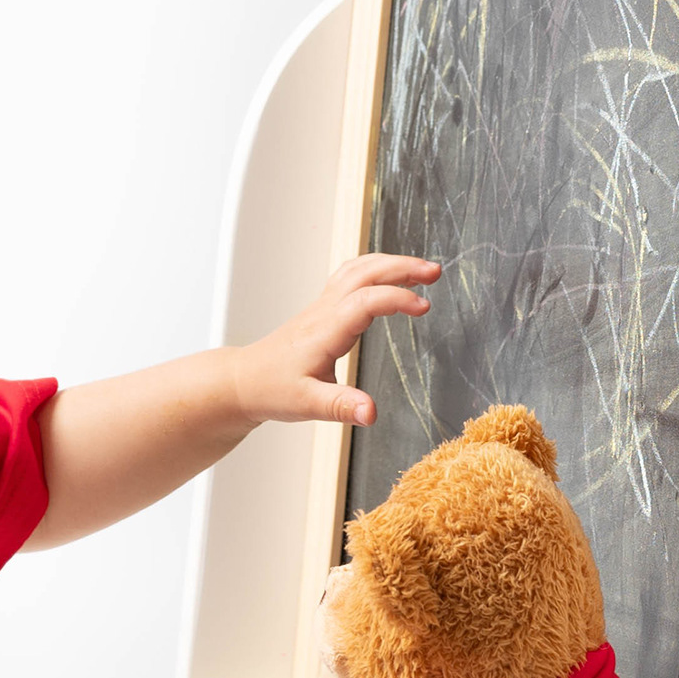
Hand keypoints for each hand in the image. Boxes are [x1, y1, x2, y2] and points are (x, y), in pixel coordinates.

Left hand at [228, 255, 438, 427]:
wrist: (244, 381)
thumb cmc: (273, 390)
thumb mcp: (307, 405)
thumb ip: (341, 406)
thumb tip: (372, 413)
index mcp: (324, 331)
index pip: (365, 301)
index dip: (396, 299)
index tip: (424, 307)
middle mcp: (324, 312)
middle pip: (365, 272)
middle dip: (401, 266)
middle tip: (434, 271)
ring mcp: (323, 307)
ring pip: (358, 269)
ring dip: (391, 263)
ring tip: (422, 269)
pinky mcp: (323, 310)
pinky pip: (350, 277)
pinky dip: (375, 268)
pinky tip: (390, 275)